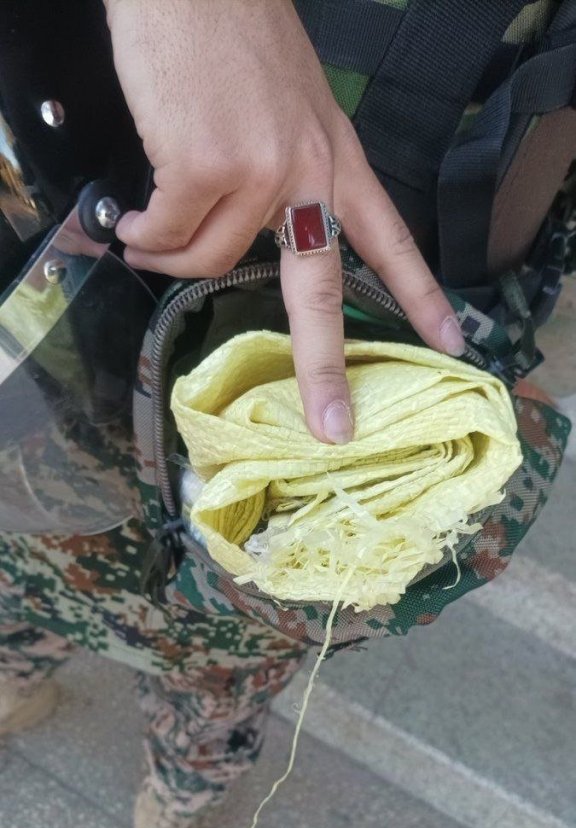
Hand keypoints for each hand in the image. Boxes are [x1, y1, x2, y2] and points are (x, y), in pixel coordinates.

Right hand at [104, 0, 464, 442]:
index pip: (389, 236)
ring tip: (145, 242)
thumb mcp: (287, 99)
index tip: (451, 342)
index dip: (421, 294)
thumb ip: (281, 166)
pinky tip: (132, 223)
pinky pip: (168, 234)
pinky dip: (143, 236)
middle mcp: (306, 170)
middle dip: (324, 369)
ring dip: (167, 260)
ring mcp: (259, 171)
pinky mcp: (206, 166)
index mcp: (335, 153)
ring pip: (208, 259)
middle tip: (331, 425)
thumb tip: (235, 224)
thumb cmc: (231, 30)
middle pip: (318, 290)